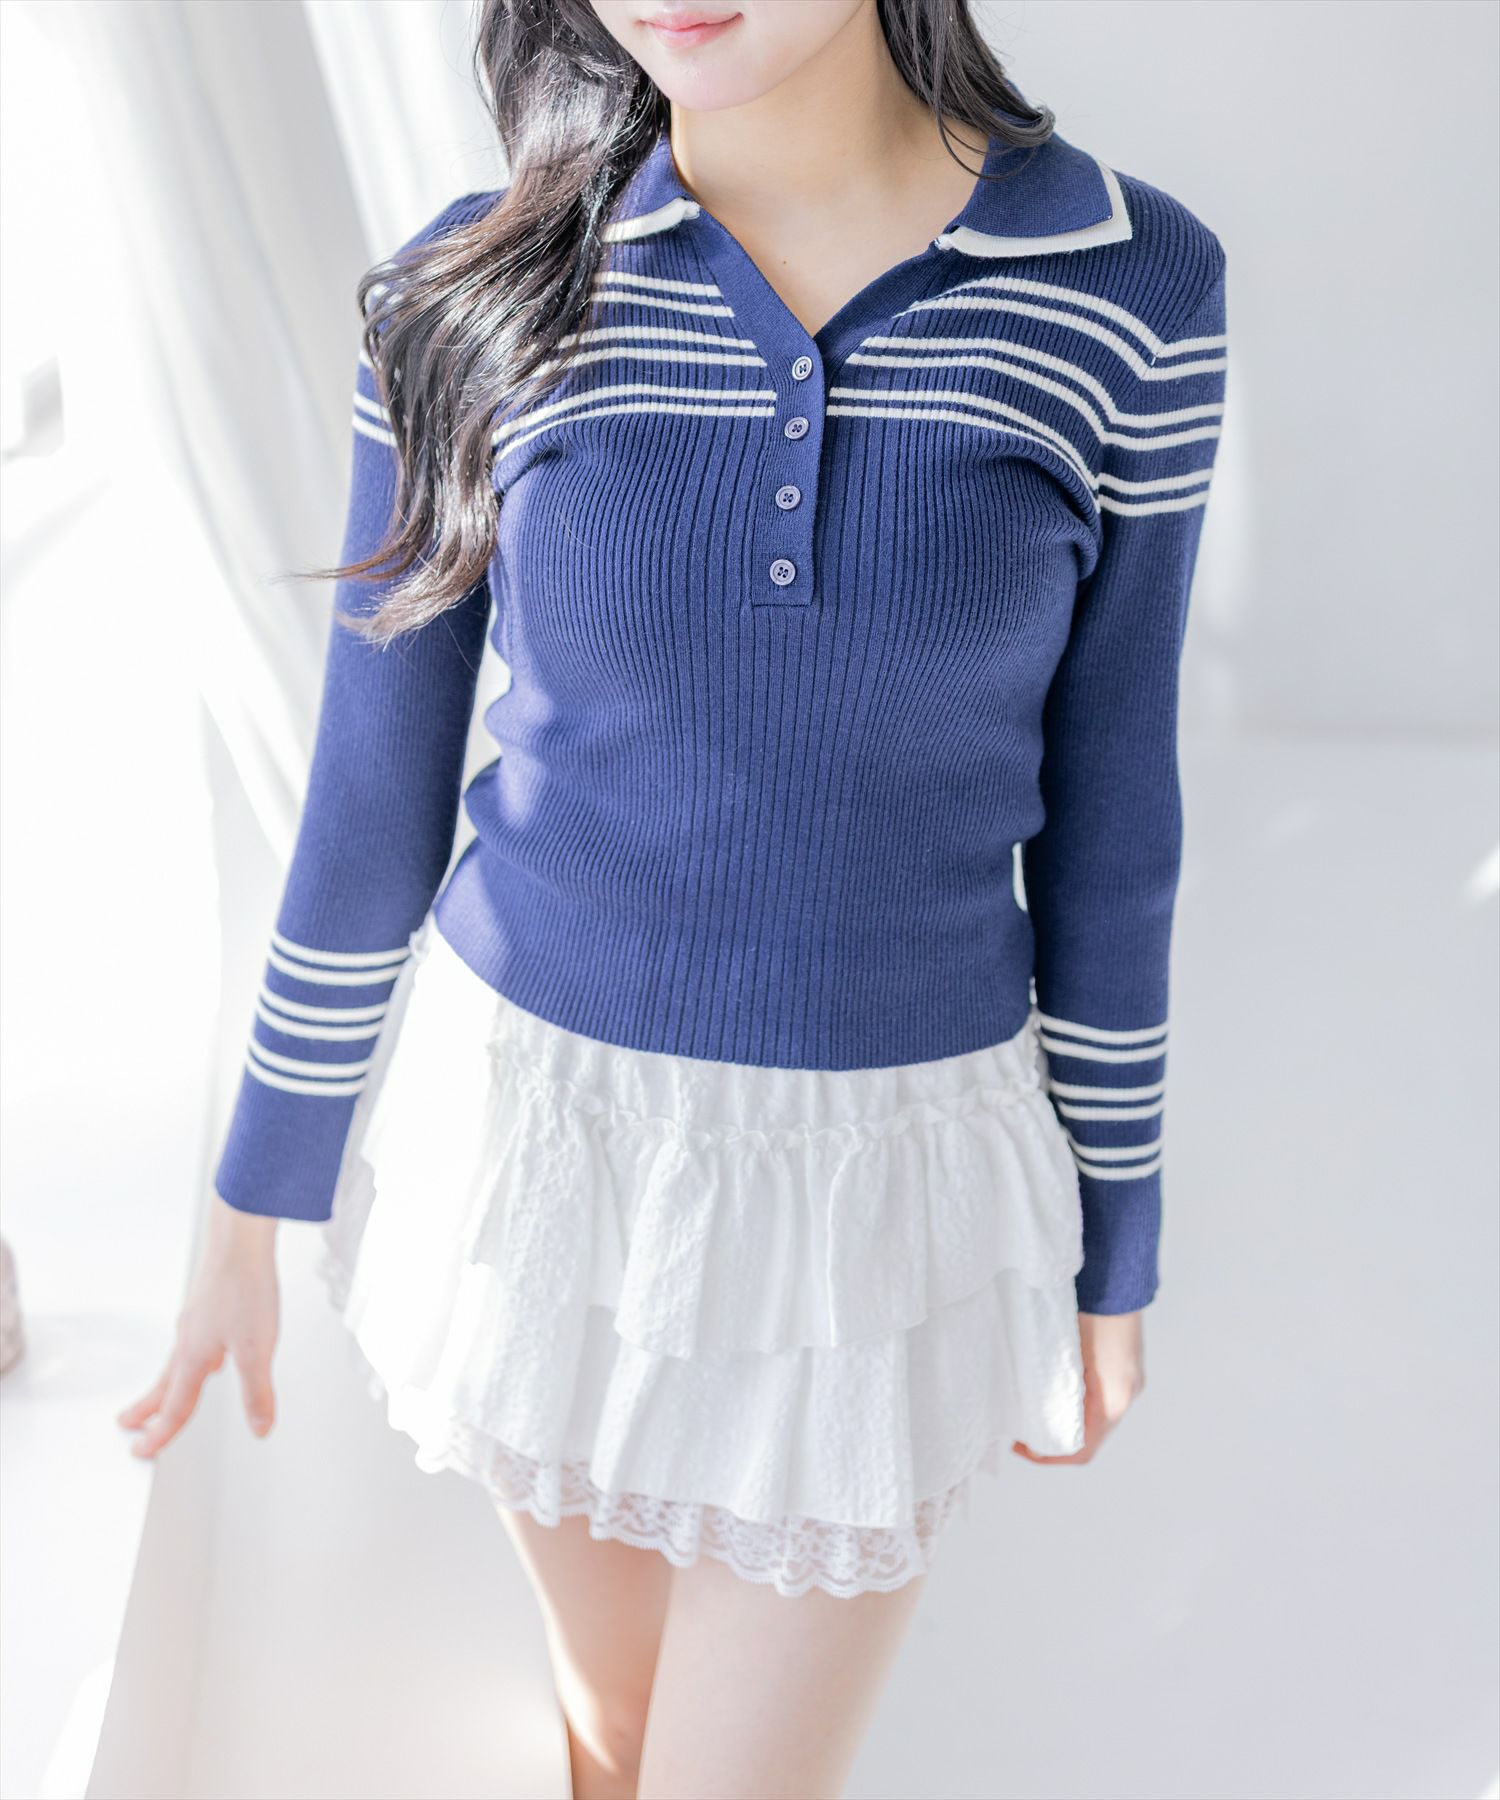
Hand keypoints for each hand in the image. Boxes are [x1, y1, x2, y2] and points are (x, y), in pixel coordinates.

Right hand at [116, 1194, 280, 1458]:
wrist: (240, 1237)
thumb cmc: (244, 1284)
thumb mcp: (257, 1347)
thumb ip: (257, 1391)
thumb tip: (260, 1427)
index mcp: (194, 1355)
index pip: (177, 1406)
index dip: (162, 1433)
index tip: (145, 1453)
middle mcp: (189, 1338)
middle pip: (166, 1384)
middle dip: (149, 1410)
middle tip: (129, 1426)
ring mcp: (196, 1319)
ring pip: (177, 1362)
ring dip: (168, 1386)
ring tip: (164, 1397)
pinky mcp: (206, 1303)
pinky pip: (193, 1342)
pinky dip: (191, 1359)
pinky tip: (210, 1355)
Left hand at [1011, 1307, 1144, 1463]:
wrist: (1115, 1278)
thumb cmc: (1089, 1313)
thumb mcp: (1063, 1354)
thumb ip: (1052, 1387)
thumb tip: (1026, 1411)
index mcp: (1112, 1400)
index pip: (1082, 1450)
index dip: (1049, 1457)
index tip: (1023, 1447)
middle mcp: (1125, 1396)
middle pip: (1089, 1435)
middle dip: (1055, 1437)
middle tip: (1023, 1429)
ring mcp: (1128, 1381)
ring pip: (1094, 1416)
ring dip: (1065, 1418)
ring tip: (1034, 1407)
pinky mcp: (1125, 1368)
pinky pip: (1100, 1397)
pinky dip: (1076, 1401)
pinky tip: (1054, 1386)